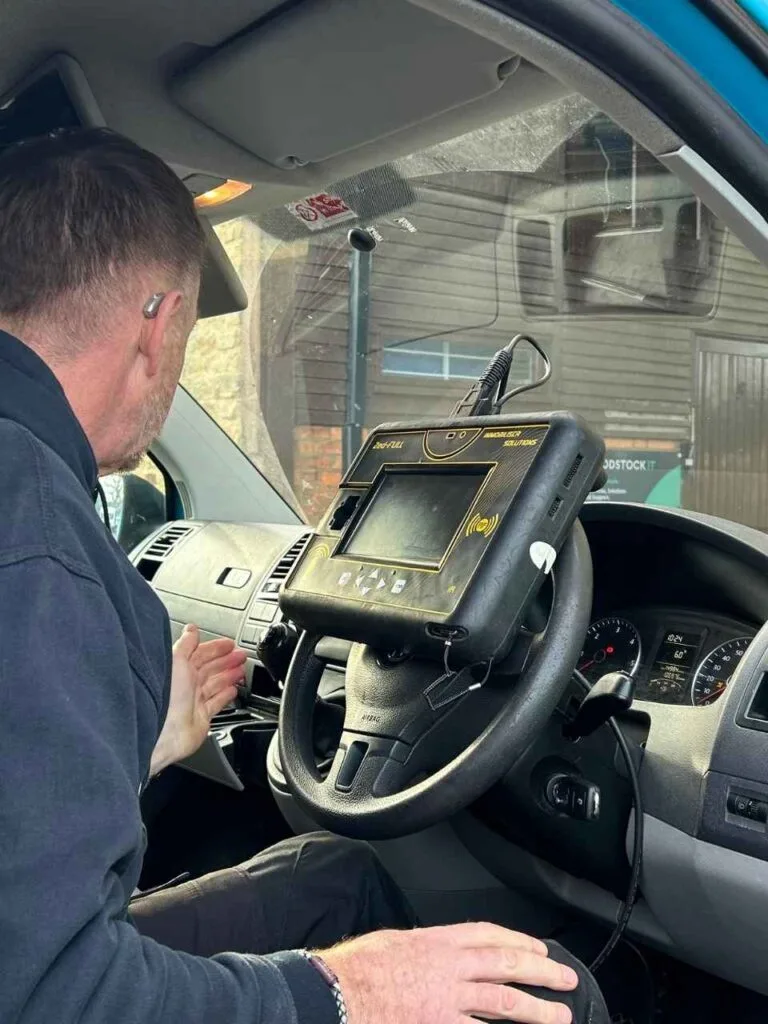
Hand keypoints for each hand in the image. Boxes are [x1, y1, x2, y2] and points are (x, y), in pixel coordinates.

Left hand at [150, 625, 246, 774]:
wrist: (163, 732)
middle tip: (241, 655)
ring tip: (241, 670)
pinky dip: (226, 696)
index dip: (216, 648)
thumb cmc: (164, 697)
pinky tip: (233, 690)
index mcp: (180, 669)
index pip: (201, 654)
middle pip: (211, 668)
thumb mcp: (176, 661)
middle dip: (227, 660)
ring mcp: (193, 701)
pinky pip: (217, 703)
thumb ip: (186, 644)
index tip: (230, 643)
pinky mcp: (201, 718)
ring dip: (229, 675)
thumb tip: (191, 629)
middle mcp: (186, 685)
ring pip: (216, 684)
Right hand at [319, 923, 577, 1023]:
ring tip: (559, 1015)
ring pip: (504, 1002)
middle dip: (540, 971)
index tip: (538, 949)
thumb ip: (425, 946)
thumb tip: (439, 950)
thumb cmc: (360, 967)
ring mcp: (449, 999)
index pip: (489, 934)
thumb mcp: (397, 941)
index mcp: (439, 941)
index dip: (518, 941)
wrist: (340, 992)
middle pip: (506, 964)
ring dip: (536, 1009)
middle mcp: (451, 966)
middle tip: (565, 979)